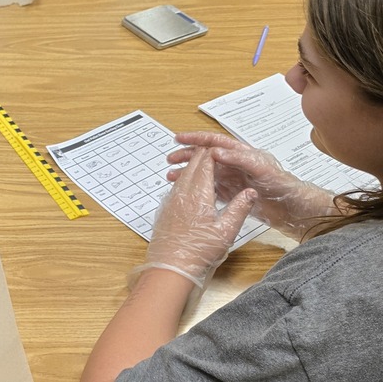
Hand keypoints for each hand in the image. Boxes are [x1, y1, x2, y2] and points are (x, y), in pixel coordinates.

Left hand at [139, 148, 256, 288]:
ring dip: (192, 168)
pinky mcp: (165, 210)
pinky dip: (185, 182)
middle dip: (202, 156)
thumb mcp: (227, 231)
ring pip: (182, 176)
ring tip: (204, 166)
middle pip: (191, 166)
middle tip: (213, 151)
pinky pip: (176, 188)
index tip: (221, 148)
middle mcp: (181, 193)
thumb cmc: (198, 252)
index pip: (205, 164)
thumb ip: (239, 208)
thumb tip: (250, 192)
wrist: (170, 267)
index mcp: (198, 194)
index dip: (214, 153)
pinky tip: (193, 188)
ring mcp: (170, 201)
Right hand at [168, 132, 336, 240]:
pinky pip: (209, 188)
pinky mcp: (232, 194)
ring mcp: (232, 179)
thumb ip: (239, 158)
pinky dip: (196, 188)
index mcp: (241, 153)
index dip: (196, 139)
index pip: (214, 142)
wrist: (293, 209)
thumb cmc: (282, 186)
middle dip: (186, 155)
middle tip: (170, 158)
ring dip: (188, 173)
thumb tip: (215, 151)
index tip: (179, 139)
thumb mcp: (261, 168)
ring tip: (172, 176)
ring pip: (204, 173)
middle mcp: (235, 164)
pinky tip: (186, 191)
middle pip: (205, 156)